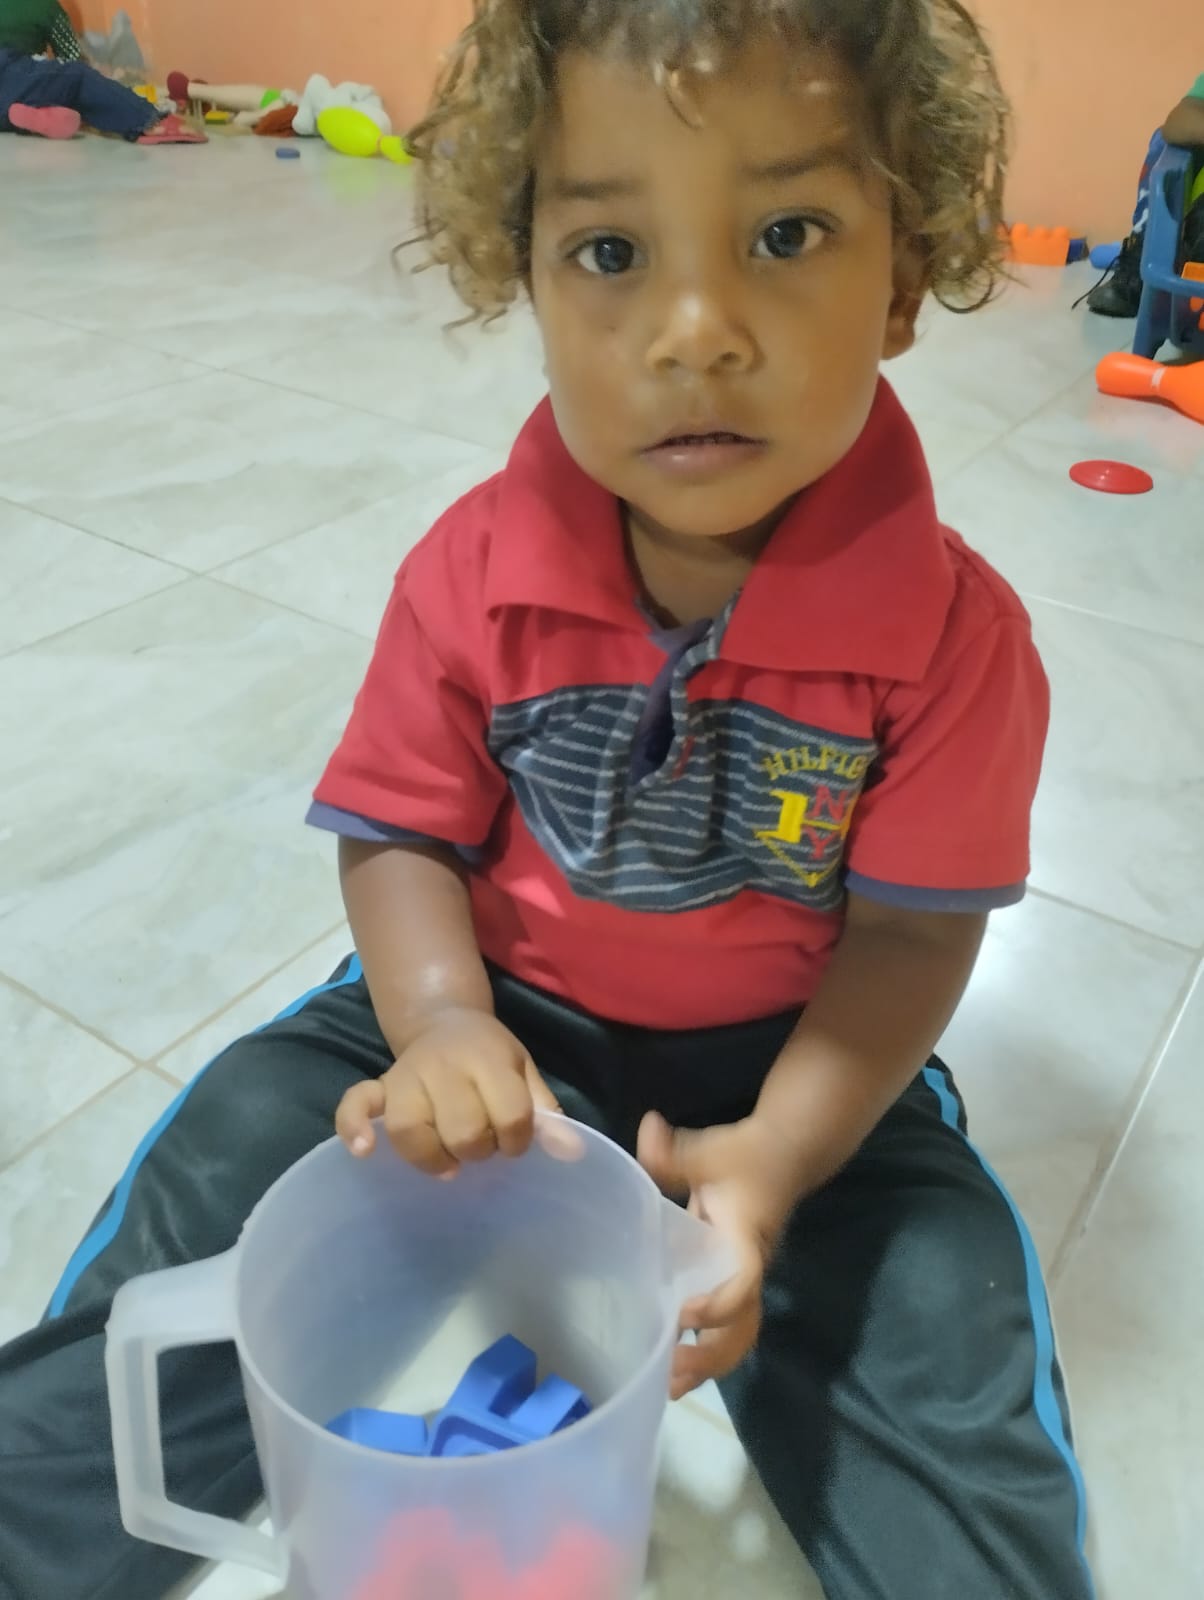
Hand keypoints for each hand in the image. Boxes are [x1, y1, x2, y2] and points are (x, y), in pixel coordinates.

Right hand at [336, 1009, 561, 1177]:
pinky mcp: (380, 1086)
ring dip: (433, 1156)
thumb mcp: (524, 1071)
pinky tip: (364, 1151)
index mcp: (489, 1060)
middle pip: (463, 1129)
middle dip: (478, 1150)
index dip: (518, 1140)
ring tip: (448, 1164)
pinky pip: (356, 1105)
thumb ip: (545, 1112)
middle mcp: (445, 1067)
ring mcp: (406, 1077)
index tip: (515, 1140)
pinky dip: (354, 1127)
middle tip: (481, 1146)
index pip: (511, 1114)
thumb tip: (572, 1152)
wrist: (445, 1020)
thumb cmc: (490, 1055)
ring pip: (410, 1129)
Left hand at [638, 1111, 801, 1398]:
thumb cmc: (747, 1154)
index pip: (742, 1281)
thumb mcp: (710, 1148)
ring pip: (738, 1335)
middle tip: (670, 1375)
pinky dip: (705, 1351)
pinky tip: (671, 1367)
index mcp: (746, 1240)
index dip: (719, 1305)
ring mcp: (744, 1279)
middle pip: (743, 1328)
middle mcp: (749, 1268)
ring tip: (668, 1387)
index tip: (683, 1317)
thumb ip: (675, 1151)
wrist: (784, 1154)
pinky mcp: (734, 1281)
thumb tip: (648, 1129)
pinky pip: (727, 1327)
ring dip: (709, 1364)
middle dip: (711, 1356)